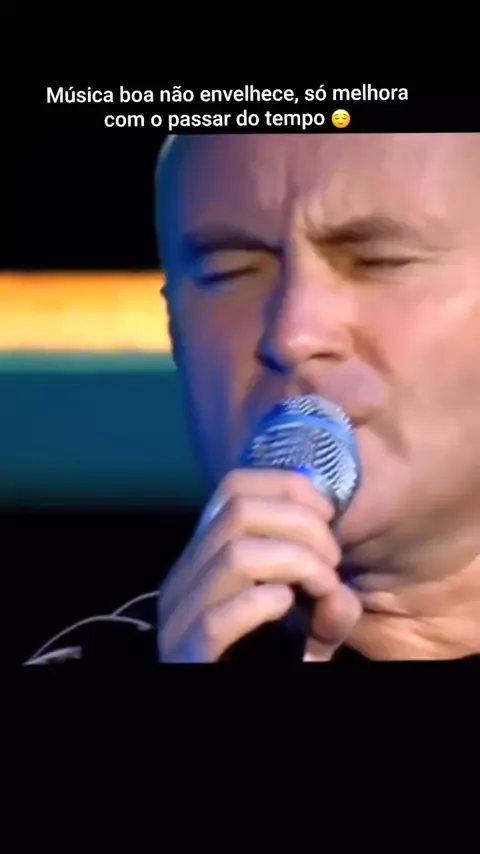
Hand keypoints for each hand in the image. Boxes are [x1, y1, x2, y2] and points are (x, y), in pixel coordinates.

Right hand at [157, 470, 361, 661]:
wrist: (232, 701)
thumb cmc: (273, 662)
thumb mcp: (306, 620)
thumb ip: (324, 593)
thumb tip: (340, 588)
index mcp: (205, 557)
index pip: (234, 487)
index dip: (290, 487)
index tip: (330, 515)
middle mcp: (183, 579)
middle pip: (239, 509)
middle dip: (302, 525)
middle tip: (332, 562)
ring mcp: (178, 618)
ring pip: (235, 553)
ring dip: (296, 563)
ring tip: (322, 588)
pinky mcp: (184, 657)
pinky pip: (219, 618)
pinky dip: (262, 606)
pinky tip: (285, 609)